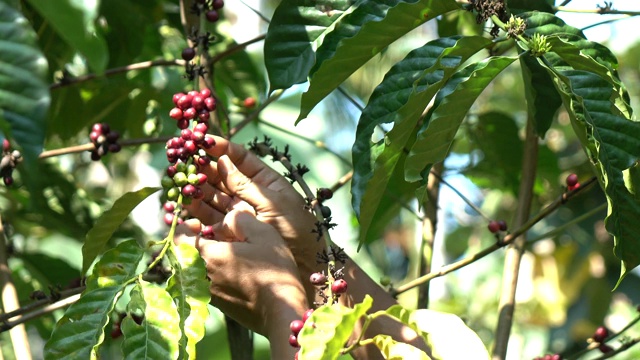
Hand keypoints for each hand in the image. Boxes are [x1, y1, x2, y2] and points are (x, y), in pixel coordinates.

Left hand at [174, 210, 306, 357]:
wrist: (281, 311)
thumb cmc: (273, 271)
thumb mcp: (262, 234)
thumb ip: (239, 219)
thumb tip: (226, 221)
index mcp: (207, 256)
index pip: (179, 238)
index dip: (185, 227)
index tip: (200, 224)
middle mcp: (201, 276)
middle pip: (183, 255)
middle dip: (194, 242)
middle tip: (212, 237)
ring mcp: (206, 293)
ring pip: (193, 270)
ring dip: (202, 258)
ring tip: (224, 253)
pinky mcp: (216, 304)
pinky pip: (203, 283)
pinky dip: (210, 273)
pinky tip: (231, 271)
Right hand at [185, 136, 325, 296]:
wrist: (305, 266)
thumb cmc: (296, 230)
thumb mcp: (273, 203)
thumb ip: (245, 185)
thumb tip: (222, 160)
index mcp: (265, 181)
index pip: (240, 158)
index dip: (221, 148)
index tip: (202, 140)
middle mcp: (249, 195)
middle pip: (221, 176)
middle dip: (201, 167)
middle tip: (182, 159)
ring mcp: (238, 213)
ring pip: (210, 197)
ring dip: (193, 188)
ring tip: (176, 181)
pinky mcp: (228, 233)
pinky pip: (207, 220)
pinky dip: (193, 214)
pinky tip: (178, 207)